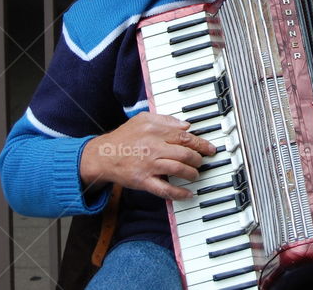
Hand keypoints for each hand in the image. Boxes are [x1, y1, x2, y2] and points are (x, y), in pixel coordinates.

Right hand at [79, 112, 216, 199]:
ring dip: (192, 173)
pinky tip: (188, 194)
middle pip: (185, 153)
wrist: (103, 155)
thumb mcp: (143, 119)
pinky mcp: (143, 181)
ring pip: (178, 169)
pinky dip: (179, 193)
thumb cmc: (125, 136)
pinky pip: (165, 189)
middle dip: (198, 158)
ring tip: (195, 174)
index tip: (210, 148)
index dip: (200, 142)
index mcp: (155, 130)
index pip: (184, 136)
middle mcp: (153, 147)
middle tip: (202, 161)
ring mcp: (149, 165)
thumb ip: (165, 120)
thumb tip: (186, 125)